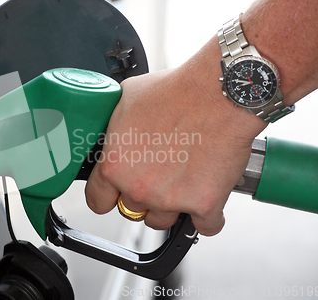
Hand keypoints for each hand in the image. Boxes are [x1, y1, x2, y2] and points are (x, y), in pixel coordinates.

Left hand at [85, 38, 266, 235]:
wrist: (219, 93)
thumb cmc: (177, 91)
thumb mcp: (126, 99)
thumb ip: (113, 125)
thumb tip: (110, 129)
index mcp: (115, 166)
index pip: (98, 201)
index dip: (106, 195)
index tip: (114, 193)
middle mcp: (139, 187)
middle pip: (132, 210)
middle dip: (142, 195)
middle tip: (157, 172)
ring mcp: (172, 200)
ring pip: (163, 221)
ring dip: (171, 205)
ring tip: (182, 177)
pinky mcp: (205, 204)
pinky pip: (205, 226)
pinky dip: (207, 215)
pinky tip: (207, 195)